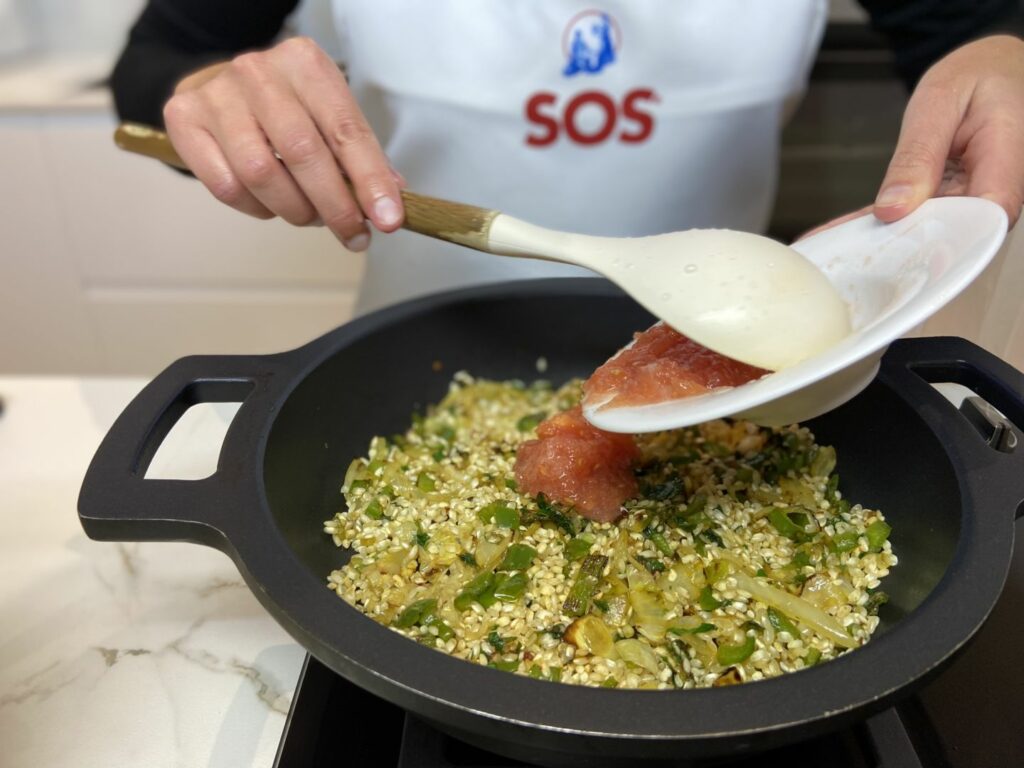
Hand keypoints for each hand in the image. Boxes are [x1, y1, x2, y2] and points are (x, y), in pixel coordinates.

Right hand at [163, 37, 403, 250]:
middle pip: (302, 153)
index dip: (370, 181)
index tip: (388, 220)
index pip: (345, 130)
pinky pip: (226, 186)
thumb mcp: (328, 117)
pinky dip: (257, 208)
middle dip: (335, 206)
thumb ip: (360, 157)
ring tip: (309, 216)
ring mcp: (217, 94)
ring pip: (261, 173)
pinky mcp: (184, 119)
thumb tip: (391, 203)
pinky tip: (270, 204)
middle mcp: (258, 72)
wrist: (220, 88)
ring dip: (295, 210)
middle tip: (353, 234)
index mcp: (304, 64)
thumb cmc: (286, 109)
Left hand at [801, 34, 1023, 240]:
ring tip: (838, 253)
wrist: (991, 69)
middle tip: (852, 260)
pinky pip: (913, 215)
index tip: (901, 249)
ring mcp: (971, 197)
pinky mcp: (949, 198)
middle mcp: (993, 186)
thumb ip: (918, 155)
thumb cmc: (978, 75)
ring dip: (885, 241)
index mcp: (1007, 156)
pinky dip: (879, 224)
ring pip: (928, 229)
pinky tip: (840, 235)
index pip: (988, 214)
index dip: (947, 240)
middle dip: (905, 250)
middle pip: (955, 232)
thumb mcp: (940, 101)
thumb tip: (895, 207)